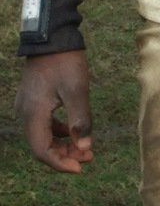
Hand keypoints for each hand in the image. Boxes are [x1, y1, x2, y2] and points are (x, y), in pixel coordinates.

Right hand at [16, 50, 95, 172]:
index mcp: (33, 115)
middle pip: (42, 145)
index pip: (42, 151)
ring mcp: (28, 106)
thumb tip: (85, 147)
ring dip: (63, 143)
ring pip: (43, 135)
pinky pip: (44, 123)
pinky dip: (59, 130)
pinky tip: (75, 130)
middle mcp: (26, 114)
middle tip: (89, 157)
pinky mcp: (34, 99)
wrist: (52, 37)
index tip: (80, 168)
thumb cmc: (65, 62)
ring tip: (85, 147)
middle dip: (65, 154)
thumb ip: (80, 119)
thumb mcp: (77, 90)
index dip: (60, 163)